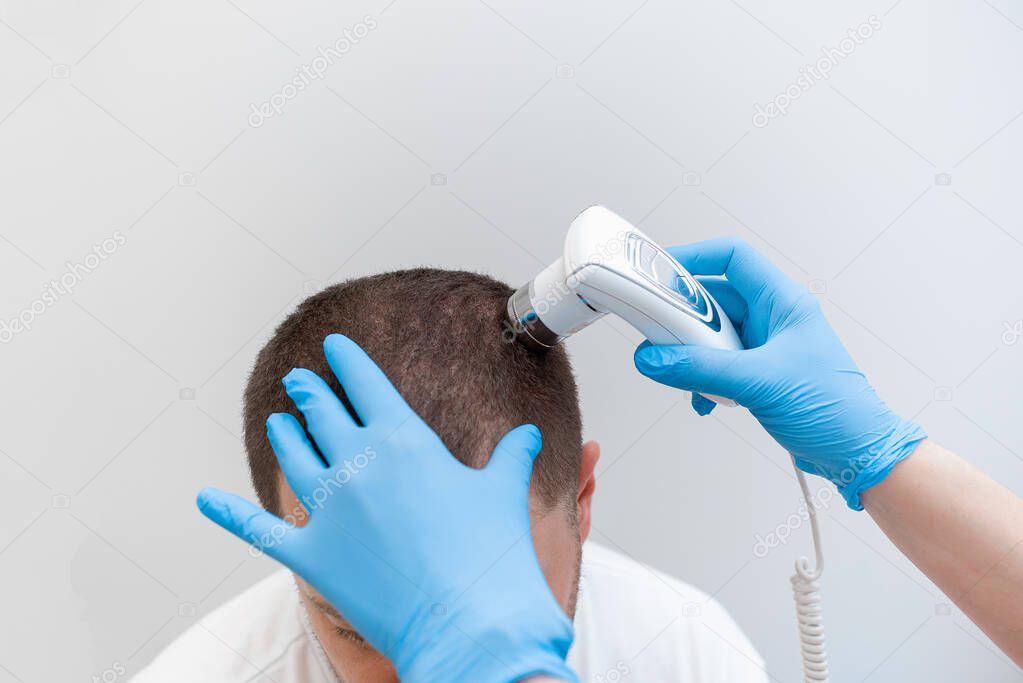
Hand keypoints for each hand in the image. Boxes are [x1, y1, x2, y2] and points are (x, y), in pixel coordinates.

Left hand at [197, 334, 576, 682]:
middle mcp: (358, 464)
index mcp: (403, 439)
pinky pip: (259, 529)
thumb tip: (526, 436)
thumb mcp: (503, 493)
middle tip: (299, 379)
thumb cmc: (490, 555)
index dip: (347, 361)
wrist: (471, 623)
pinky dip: (228, 513)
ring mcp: (330, 508)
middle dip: (308, 392)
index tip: (334, 346)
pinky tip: (205, 499)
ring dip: (285, 436)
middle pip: (322, 413)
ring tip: (279, 422)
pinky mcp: (311, 554)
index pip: (365, 383)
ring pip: (294, 457)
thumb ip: (510, 458)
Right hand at [633, 238, 925, 508]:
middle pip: (713, 301)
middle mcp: (773, 320)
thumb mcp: (760, 382)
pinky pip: (717, 366)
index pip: (733, 258)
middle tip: (659, 334)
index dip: (695, 258)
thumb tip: (654, 358)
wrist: (858, 454)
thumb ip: (700, 369)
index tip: (661, 272)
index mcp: (783, 303)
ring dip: (693, 356)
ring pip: (712, 336)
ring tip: (685, 374)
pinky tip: (704, 400)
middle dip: (685, 320)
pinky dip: (703, 380)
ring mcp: (766, 348)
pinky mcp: (759, 375)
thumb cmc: (837, 410)